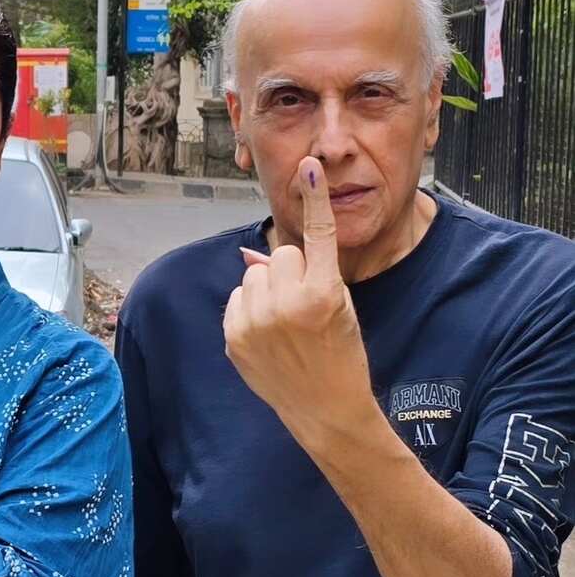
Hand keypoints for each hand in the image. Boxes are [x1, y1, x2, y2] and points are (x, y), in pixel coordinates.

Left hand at [223, 156, 374, 444]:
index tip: (310, 167)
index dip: (315, 200)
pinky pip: (236, 298)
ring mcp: (256, 324)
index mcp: (323, 295)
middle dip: (292, 271)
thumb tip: (251, 254)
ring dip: (267, 288)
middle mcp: (286, 306)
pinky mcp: (234, 339)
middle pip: (281, 254)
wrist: (326, 409)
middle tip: (305, 303)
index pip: (318, 236)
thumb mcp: (341, 308)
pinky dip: (249, 308)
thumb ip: (309, 273)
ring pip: (253, 273)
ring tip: (285, 320)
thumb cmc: (341, 355)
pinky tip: (268, 333)